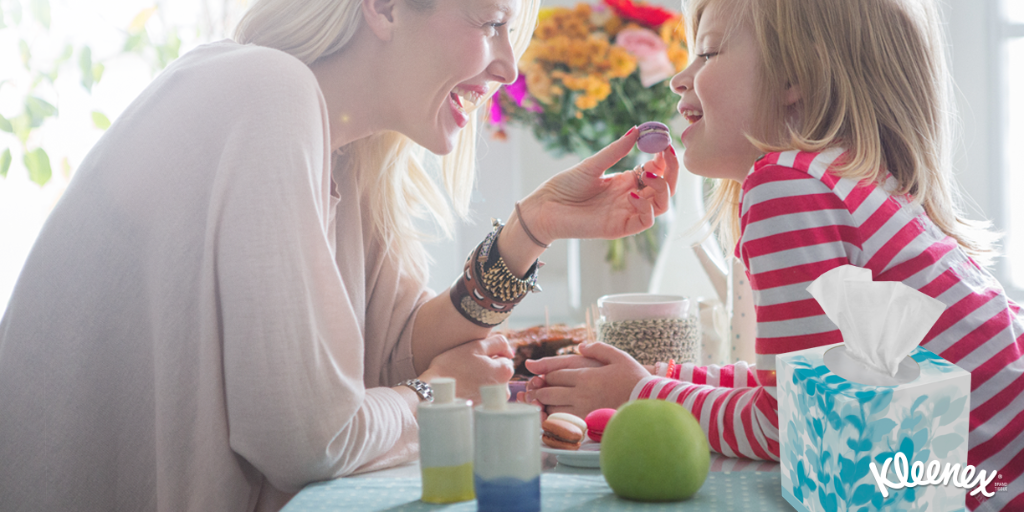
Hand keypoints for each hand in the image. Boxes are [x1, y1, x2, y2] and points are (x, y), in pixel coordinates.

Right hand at [419, 335, 514, 404]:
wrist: (434, 391)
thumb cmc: (453, 366)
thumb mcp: (475, 346)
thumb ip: (498, 342)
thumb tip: (510, 351)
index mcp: (505, 372)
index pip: (504, 358)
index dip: (489, 356)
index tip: (475, 359)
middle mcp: (504, 390)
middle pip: (500, 373)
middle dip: (488, 369)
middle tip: (468, 368)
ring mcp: (494, 402)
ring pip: (493, 385)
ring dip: (483, 380)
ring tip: (465, 379)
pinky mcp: (484, 410)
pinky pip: (484, 396)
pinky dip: (477, 392)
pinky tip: (465, 389)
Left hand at [517, 127, 678, 243]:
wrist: (544, 208)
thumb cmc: (564, 186)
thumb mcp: (593, 164)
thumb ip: (615, 150)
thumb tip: (637, 130)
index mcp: (626, 182)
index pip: (658, 171)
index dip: (665, 159)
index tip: (664, 142)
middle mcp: (631, 197)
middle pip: (665, 188)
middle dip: (670, 171)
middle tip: (665, 153)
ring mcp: (627, 213)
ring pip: (661, 205)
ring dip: (661, 188)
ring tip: (646, 173)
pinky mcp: (620, 228)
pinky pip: (646, 221)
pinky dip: (646, 207)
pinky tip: (631, 195)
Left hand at [519, 342, 649, 418]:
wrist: (650, 401)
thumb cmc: (635, 378)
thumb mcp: (619, 356)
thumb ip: (598, 348)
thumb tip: (581, 347)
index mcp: (585, 376)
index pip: (555, 375)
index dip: (546, 376)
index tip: (543, 377)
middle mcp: (581, 393)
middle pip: (550, 392)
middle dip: (538, 391)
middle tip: (532, 392)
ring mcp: (583, 410)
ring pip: (553, 409)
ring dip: (543, 406)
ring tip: (538, 405)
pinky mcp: (589, 424)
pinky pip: (565, 423)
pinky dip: (554, 421)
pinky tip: (552, 419)